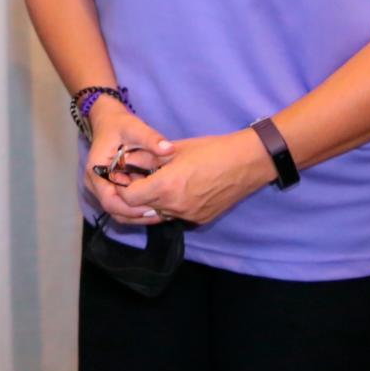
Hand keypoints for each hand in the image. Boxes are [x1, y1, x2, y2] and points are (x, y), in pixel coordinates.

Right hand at [84, 96, 173, 224]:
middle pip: (113, 209)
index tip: (153, 206)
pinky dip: (135, 208)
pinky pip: (119, 204)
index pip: (110, 200)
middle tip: (161, 213)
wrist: (108, 121)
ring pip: (116, 210)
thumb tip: (169, 149)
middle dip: (136, 214)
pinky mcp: (107, 187)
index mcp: (96, 170)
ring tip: (160, 212)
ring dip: (136, 214)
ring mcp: (99, 186)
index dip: (131, 208)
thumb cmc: (120, 125)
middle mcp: (94, 182)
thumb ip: (151, 138)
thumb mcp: (135, 128)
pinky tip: (153, 205)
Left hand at [116, 129, 276, 226]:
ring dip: (153, 202)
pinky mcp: (200, 220)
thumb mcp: (174, 150)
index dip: (123, 187)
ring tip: (157, 184)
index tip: (125, 176)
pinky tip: (178, 190)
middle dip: (136, 195)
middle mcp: (175, 207)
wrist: (246, 163)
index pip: (129, 198)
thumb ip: (147, 158)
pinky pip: (176, 216)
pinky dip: (171, 206)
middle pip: (141, 208)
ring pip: (159, 214)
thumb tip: (125, 161)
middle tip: (137, 179)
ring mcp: (189, 216)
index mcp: (166, 187)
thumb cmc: (211, 150)